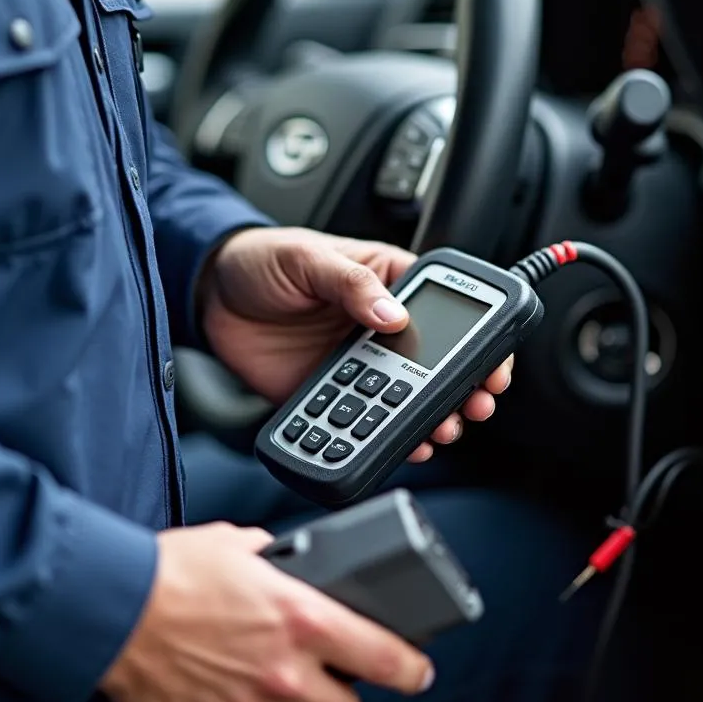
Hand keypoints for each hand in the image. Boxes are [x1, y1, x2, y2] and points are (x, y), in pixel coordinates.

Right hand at [99, 523, 432, 701]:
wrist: (112, 607)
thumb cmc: (173, 570)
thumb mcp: (240, 543)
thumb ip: (279, 557)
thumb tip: (291, 560)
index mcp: (302, 620)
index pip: (383, 657)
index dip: (410, 668)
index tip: (417, 670)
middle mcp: (283, 673)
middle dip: (339, 694)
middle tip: (322, 674)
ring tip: (265, 685)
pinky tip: (227, 696)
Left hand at [200, 227, 513, 460]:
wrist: (211, 295)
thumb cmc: (264, 258)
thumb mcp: (308, 257)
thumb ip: (349, 282)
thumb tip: (392, 313)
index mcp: (386, 282)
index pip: (445, 310)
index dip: (475, 337)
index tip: (491, 362)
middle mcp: (380, 325)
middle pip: (437, 361)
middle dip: (463, 386)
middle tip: (476, 405)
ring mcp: (358, 362)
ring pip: (408, 395)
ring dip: (433, 415)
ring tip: (445, 429)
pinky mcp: (331, 390)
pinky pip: (367, 417)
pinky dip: (388, 435)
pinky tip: (406, 444)